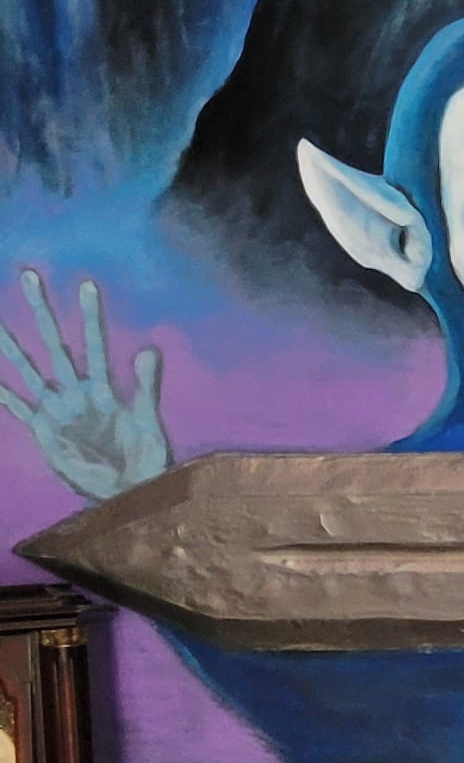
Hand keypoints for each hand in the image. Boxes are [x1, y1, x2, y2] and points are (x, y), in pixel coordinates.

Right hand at [0, 269, 171, 501]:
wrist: (128, 488)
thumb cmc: (144, 453)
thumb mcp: (146, 418)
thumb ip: (146, 384)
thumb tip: (150, 347)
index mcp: (102, 386)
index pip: (94, 342)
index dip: (90, 315)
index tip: (87, 283)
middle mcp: (74, 390)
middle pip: (54, 344)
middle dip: (42, 310)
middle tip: (29, 274)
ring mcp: (56, 408)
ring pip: (28, 368)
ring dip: (12, 345)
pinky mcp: (42, 429)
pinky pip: (15, 406)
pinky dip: (1, 393)